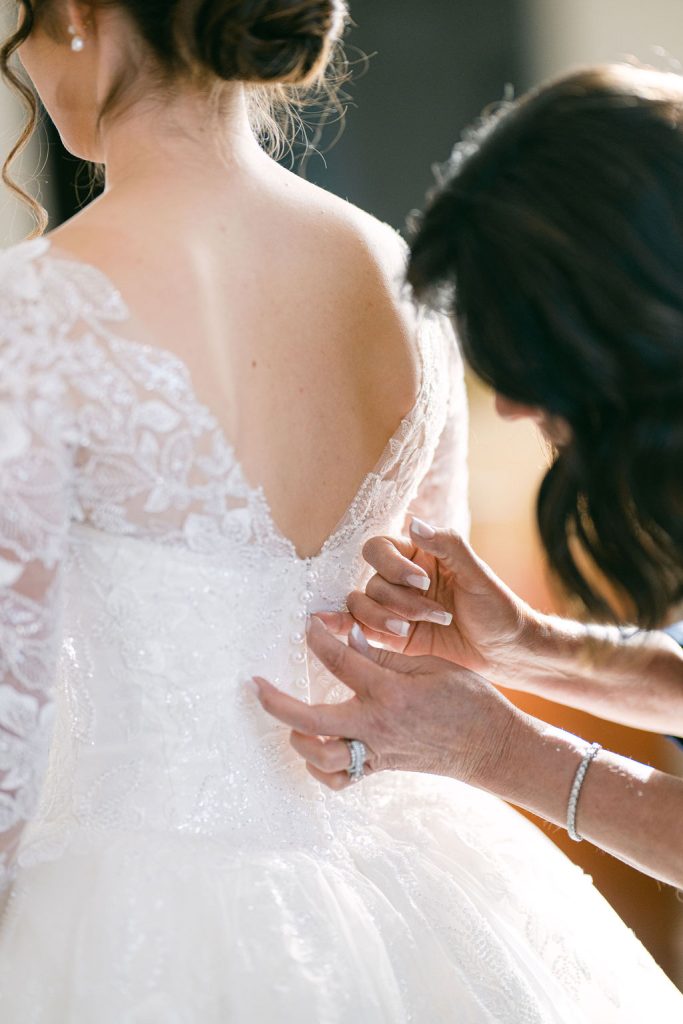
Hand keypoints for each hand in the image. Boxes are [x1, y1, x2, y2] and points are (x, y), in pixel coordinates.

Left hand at [252, 617, 526, 791]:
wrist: (489, 747)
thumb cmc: (467, 701)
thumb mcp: (430, 667)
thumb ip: (385, 656)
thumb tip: (350, 641)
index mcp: (389, 693)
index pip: (339, 661)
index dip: (318, 639)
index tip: (307, 625)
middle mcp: (375, 726)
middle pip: (310, 720)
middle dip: (276, 703)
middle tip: (255, 686)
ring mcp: (375, 752)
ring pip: (319, 757)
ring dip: (298, 737)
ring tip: (290, 718)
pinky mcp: (379, 768)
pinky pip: (340, 778)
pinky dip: (320, 768)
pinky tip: (315, 748)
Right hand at [318, 519, 538, 686]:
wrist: (506, 651)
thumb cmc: (496, 607)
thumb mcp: (477, 574)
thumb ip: (447, 545)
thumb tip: (414, 523)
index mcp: (418, 556)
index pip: (379, 548)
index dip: (392, 564)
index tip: (421, 581)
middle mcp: (399, 580)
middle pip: (371, 580)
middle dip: (398, 599)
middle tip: (435, 613)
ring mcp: (393, 609)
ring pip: (362, 606)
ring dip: (385, 618)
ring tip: (414, 629)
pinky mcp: (391, 637)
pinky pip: (359, 628)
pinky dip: (342, 626)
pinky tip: (328, 627)